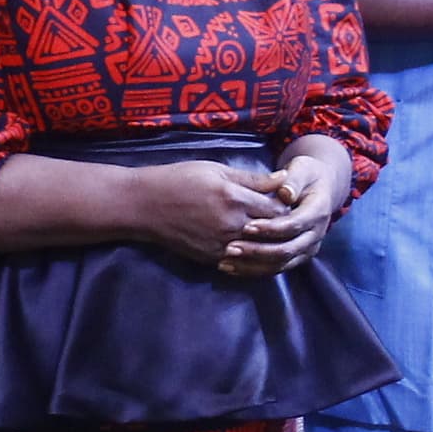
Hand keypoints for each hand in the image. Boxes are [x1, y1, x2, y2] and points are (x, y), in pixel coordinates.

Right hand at [129, 158, 285, 267]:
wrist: (145, 205)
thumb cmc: (179, 180)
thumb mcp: (216, 170)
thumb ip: (252, 179)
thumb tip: (284, 178)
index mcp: (235, 197)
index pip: (278, 208)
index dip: (287, 206)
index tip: (287, 202)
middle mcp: (232, 224)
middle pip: (274, 231)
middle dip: (282, 225)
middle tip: (286, 219)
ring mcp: (222, 244)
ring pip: (261, 250)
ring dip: (269, 243)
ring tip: (272, 234)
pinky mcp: (212, 258)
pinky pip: (243, 262)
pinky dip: (253, 256)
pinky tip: (254, 248)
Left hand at [219, 145, 349, 275]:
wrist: (320, 189)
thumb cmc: (306, 175)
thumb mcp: (302, 170)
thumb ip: (293, 180)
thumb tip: (285, 193)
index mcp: (318, 212)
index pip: (293, 225)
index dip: (271, 228)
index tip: (247, 226)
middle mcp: (315, 235)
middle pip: (286, 250)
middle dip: (257, 251)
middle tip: (230, 248)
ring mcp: (307, 249)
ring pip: (280, 264)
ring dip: (252, 265)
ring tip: (226, 261)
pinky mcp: (297, 257)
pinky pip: (275, 268)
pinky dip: (253, 270)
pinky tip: (232, 267)